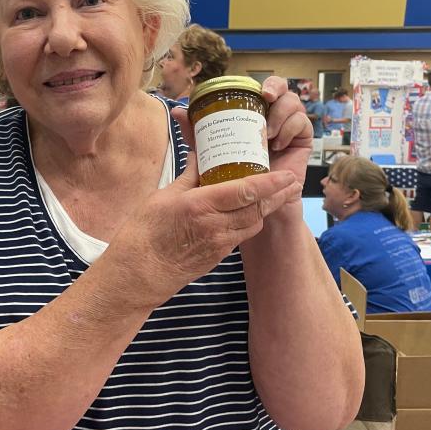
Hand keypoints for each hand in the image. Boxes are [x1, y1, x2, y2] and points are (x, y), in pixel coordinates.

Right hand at [105, 156, 301, 310]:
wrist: (137, 274)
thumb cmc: (144, 233)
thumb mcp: (163, 196)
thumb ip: (188, 175)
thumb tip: (199, 154)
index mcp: (200, 206)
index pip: (246, 191)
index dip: (271, 183)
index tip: (287, 174)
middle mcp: (215, 226)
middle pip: (258, 208)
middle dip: (278, 194)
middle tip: (293, 181)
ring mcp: (218, 244)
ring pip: (254, 223)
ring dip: (267, 209)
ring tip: (277, 194)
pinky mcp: (217, 257)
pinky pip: (242, 235)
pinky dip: (251, 221)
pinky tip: (252, 212)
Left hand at [171, 76, 311, 190]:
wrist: (251, 204)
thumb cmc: (232, 175)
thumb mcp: (211, 150)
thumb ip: (197, 132)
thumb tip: (179, 111)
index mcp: (257, 113)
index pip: (267, 87)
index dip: (269, 83)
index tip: (260, 92)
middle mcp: (275, 116)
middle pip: (284, 90)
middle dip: (276, 90)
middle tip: (266, 99)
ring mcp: (290, 128)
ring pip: (294, 105)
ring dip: (281, 114)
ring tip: (266, 134)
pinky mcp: (302, 142)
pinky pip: (303, 125)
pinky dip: (290, 130)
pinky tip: (277, 144)